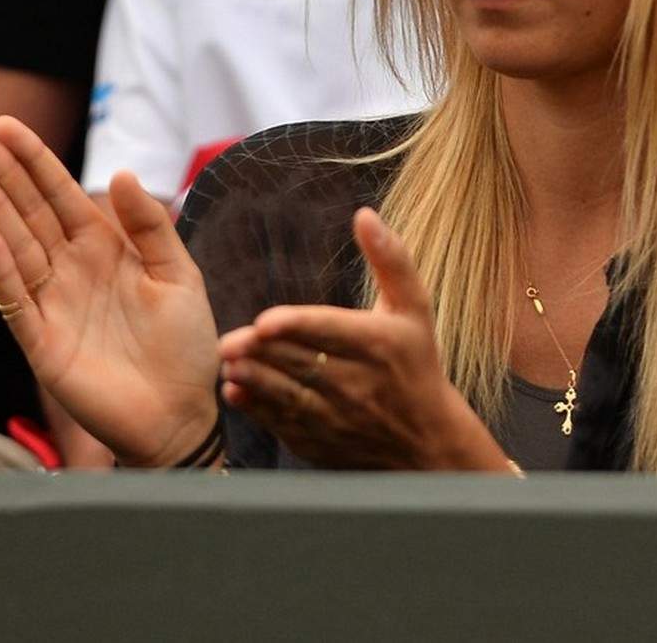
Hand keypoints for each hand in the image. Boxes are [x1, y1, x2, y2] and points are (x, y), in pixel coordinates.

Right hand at [0, 117, 221, 468]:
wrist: (181, 414)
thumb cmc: (184, 345)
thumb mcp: (179, 275)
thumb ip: (151, 226)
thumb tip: (121, 174)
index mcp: (105, 247)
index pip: (62, 194)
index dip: (35, 160)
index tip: (6, 126)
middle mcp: (72, 269)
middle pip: (31, 212)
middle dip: (3, 175)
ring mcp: (53, 303)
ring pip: (16, 246)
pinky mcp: (43, 342)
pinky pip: (17, 300)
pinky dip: (2, 269)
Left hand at [216, 208, 508, 471]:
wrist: (428, 441)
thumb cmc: (417, 362)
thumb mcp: (414, 308)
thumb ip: (390, 258)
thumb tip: (364, 214)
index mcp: (378, 344)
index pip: (331, 331)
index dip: (297, 327)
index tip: (264, 322)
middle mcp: (358, 383)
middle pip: (302, 364)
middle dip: (263, 354)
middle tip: (228, 341)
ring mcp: (338, 417)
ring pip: (289, 397)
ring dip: (256, 381)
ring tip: (228, 364)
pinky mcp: (322, 442)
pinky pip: (285, 426)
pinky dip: (258, 410)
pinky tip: (236, 392)